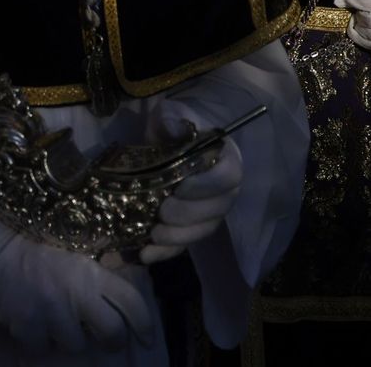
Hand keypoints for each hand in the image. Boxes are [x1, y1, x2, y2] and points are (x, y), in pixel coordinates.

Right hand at [0, 236, 153, 353]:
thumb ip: (99, 275)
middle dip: (111, 340)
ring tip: (58, 320)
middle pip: (112, 334)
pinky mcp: (27, 328)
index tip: (146, 337)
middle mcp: (75, 294)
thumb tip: (125, 300)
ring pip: (76, 345)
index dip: (144, 324)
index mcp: (91, 273)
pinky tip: (35, 323)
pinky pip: (43, 348)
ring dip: (69, 337)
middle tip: (106, 338)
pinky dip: (41, 340)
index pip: (131, 303)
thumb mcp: (74, 254)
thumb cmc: (37, 250)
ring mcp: (50, 313)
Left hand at [138, 109, 243, 264]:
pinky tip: (143, 255)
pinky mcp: (189, 228)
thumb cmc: (175, 128)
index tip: (180, 187)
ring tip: (152, 239)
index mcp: (224, 160)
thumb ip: (173, 119)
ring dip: (178, 239)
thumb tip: (176, 127)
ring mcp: (207, 213)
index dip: (207, 186)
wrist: (166, 144)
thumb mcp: (171, 115)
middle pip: (215, 212)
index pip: (227, 177)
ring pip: (201, 232)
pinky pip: (182, 245)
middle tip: (162, 214)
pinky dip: (163, 253)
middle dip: (188, 217)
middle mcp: (223, 192)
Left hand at [338, 0, 370, 54]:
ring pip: (362, 32)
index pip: (369, 5)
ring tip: (359, 18)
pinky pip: (362, 42)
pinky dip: (355, 35)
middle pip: (365, 19)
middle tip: (358, 10)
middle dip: (357, 13)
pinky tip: (355, 28)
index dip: (353, 1)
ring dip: (356, 24)